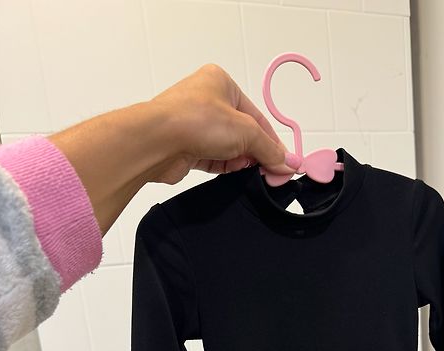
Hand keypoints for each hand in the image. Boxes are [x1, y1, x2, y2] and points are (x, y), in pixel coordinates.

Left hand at [48, 63, 300, 234]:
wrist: (156, 142)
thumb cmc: (195, 121)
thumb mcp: (246, 131)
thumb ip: (269, 148)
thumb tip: (287, 162)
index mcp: (221, 83)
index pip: (256, 116)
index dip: (273, 141)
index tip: (285, 163)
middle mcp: (206, 100)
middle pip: (243, 132)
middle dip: (257, 152)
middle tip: (273, 173)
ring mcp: (194, 124)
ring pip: (228, 147)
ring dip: (241, 160)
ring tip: (253, 174)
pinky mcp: (186, 148)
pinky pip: (213, 159)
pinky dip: (226, 167)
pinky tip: (235, 174)